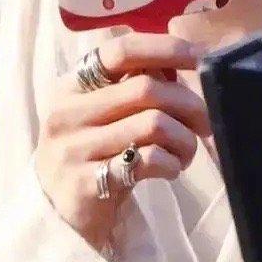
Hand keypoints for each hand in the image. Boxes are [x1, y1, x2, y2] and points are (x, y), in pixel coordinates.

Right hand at [35, 32, 211, 252]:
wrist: (57, 212)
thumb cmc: (92, 154)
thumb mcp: (102, 114)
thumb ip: (132, 86)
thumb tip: (178, 64)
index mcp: (71, 86)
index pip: (120, 51)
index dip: (165, 48)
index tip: (199, 56)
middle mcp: (67, 113)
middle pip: (145, 89)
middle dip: (188, 104)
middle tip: (205, 122)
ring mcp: (73, 150)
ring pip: (153, 124)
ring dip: (184, 139)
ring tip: (186, 152)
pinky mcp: (86, 184)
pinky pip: (147, 160)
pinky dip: (171, 163)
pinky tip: (170, 169)